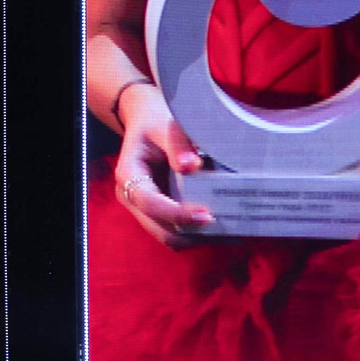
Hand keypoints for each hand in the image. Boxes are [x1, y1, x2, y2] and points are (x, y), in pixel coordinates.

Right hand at [110, 82, 212, 245]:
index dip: (176, 213)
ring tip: (231, 231)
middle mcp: (131, 196)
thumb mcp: (165, 126)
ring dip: (198, 237)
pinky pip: (177, 232)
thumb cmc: (156, 123)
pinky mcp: (158, 214)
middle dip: (192, 233)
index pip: (149, 202)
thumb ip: (177, 143)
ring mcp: (144, 209)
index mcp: (128, 174)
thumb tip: (192, 166)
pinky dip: (199, 234)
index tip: (207, 215)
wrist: (147, 124)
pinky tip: (223, 227)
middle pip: (159, 229)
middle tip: (228, 229)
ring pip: (169, 237)